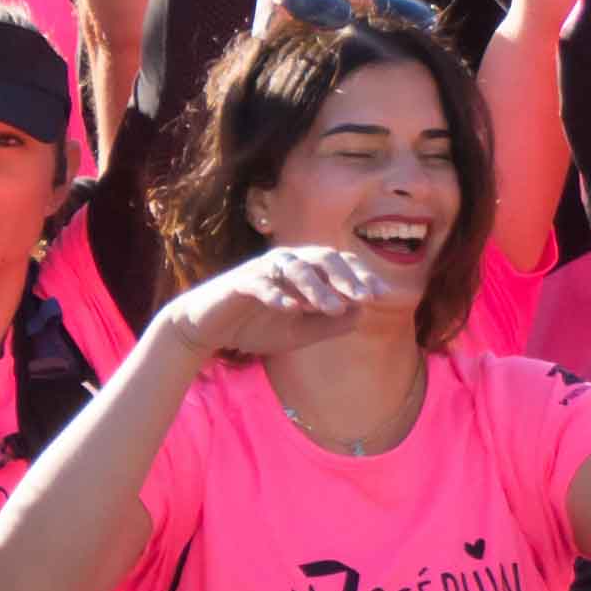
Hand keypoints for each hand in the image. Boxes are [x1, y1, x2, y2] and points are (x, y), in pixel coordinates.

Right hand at [156, 241, 401, 362]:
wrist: (209, 330)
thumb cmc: (257, 326)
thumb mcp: (299, 333)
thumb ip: (329, 325)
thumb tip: (360, 314)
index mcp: (305, 270)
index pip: (340, 265)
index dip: (361, 276)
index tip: (381, 295)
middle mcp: (287, 262)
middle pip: (323, 257)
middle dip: (346, 277)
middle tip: (364, 298)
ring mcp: (263, 269)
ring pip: (295, 268)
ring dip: (316, 287)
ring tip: (333, 308)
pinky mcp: (240, 282)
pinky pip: (260, 283)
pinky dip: (276, 294)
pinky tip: (290, 309)